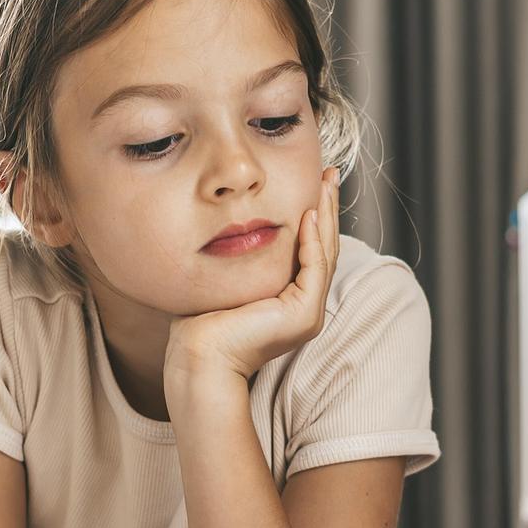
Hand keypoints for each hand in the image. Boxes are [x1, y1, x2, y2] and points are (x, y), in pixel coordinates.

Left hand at [165, 166, 340, 382]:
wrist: (198, 354)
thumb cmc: (201, 320)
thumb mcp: (227, 276)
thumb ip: (240, 254)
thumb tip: (233, 221)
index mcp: (289, 299)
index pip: (309, 249)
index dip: (314, 214)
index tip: (312, 182)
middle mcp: (304, 306)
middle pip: (323, 246)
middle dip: (327, 207)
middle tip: (329, 173)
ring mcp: (308, 312)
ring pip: (325, 253)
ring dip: (326, 215)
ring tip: (326, 183)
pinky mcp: (304, 314)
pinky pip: (314, 267)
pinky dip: (313, 239)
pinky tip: (308, 213)